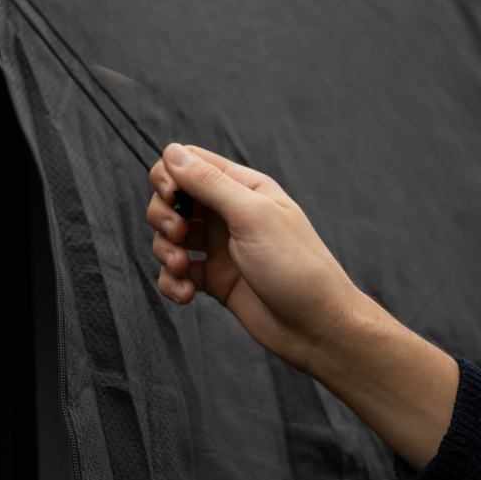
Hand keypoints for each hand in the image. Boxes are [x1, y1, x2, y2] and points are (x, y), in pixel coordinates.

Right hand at [147, 143, 361, 374]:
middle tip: (178, 234)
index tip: (170, 196)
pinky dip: (173, 281)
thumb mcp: (251, 216)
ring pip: (171, 237)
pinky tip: (186, 293)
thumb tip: (172, 152)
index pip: (190, 163)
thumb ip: (209, 183)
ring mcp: (221, 247)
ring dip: (165, 251)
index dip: (170, 175)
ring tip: (182, 269)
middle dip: (164, 216)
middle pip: (174, 200)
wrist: (316, 327)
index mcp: (243, 189)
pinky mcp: (215, 279)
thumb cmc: (296, 267)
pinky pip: (178, 272)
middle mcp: (230, 214)